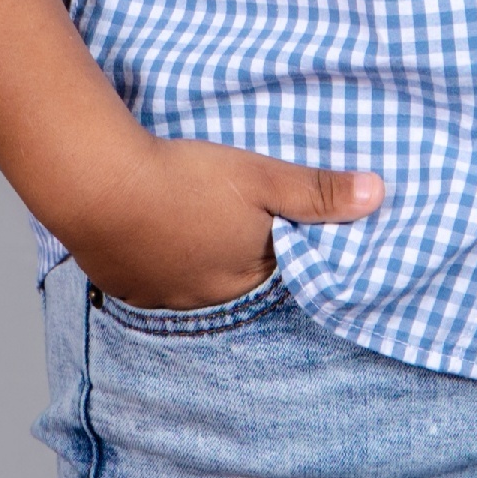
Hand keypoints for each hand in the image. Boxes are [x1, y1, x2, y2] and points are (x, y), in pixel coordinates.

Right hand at [62, 131, 383, 311]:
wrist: (98, 184)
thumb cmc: (186, 180)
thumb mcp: (262, 177)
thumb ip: (318, 191)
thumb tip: (379, 196)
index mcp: (246, 277)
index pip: (281, 274)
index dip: (284, 250)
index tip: (282, 228)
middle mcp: (205, 300)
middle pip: (235, 282)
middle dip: (239, 256)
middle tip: (234, 221)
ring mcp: (159, 298)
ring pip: (190, 284)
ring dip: (196, 260)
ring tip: (193, 225)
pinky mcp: (120, 285)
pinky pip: (150, 282)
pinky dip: (157, 261)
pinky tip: (154, 232)